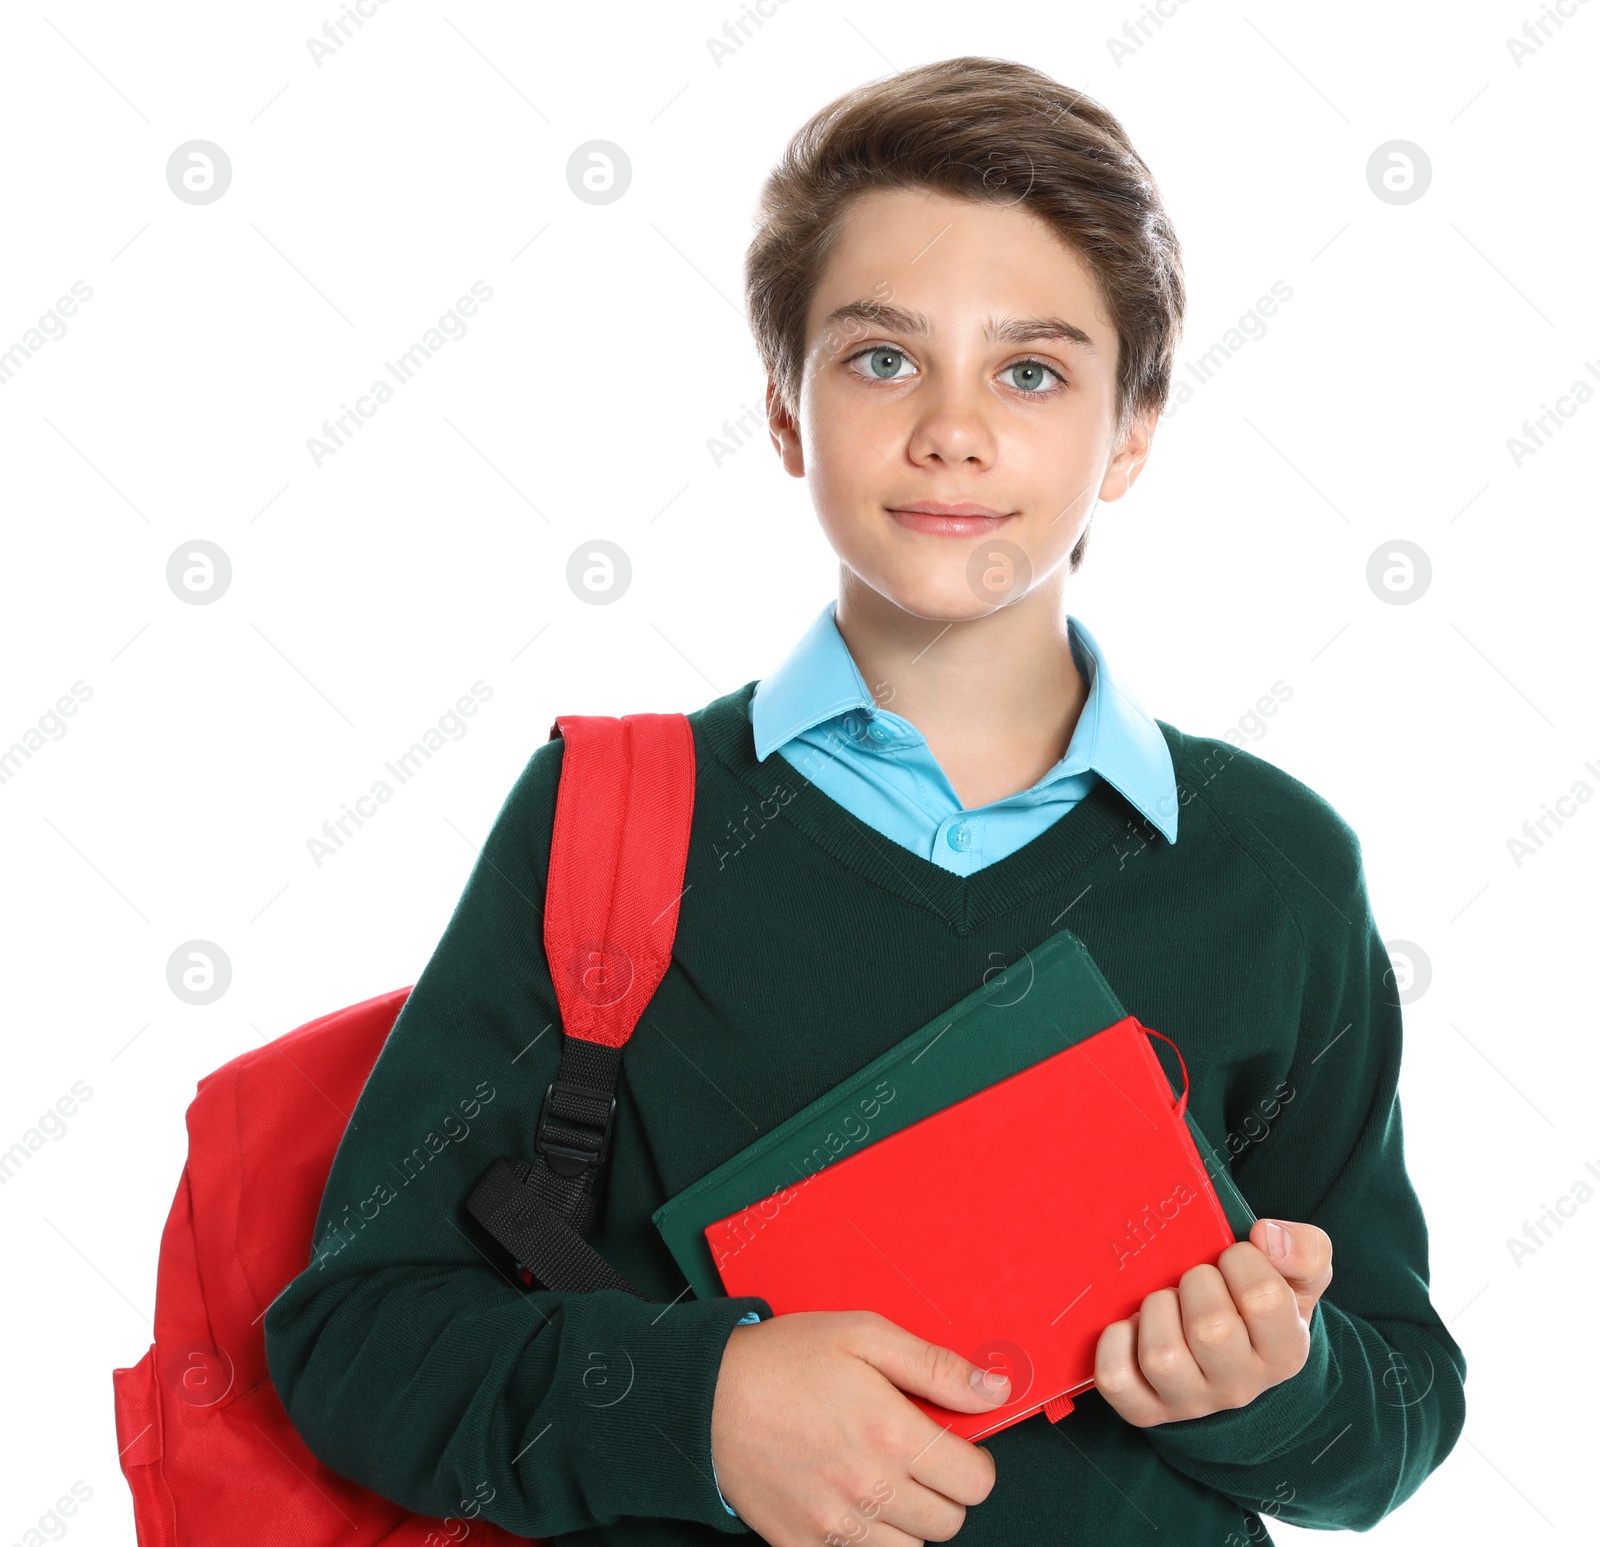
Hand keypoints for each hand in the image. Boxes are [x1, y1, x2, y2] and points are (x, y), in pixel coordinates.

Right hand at [710, 1308, 1007, 1545]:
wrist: (706, 1396)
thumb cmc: (784, 1359)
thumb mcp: (865, 1335)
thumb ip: (936, 1367)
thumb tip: (995, 1389)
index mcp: (892, 1433)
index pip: (976, 1481)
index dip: (971, 1460)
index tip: (950, 1444)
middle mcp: (870, 1489)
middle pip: (950, 1522)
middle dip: (941, 1489)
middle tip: (910, 1456)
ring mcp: (836, 1527)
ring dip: (908, 1522)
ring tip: (877, 1478)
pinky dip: (866, 1543)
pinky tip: (847, 1503)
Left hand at [1093, 1218, 1332, 1426]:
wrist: (1233, 1363)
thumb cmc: (1258, 1309)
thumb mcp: (1297, 1279)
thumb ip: (1305, 1250)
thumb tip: (1267, 1235)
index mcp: (1283, 1352)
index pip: (1263, 1297)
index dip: (1240, 1260)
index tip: (1231, 1259)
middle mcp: (1239, 1386)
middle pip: (1210, 1329)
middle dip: (1195, 1283)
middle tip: (1195, 1279)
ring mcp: (1189, 1402)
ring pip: (1161, 1356)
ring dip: (1155, 1311)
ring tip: (1166, 1302)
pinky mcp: (1144, 1408)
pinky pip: (1116, 1378)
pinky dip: (1114, 1342)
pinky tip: (1131, 1325)